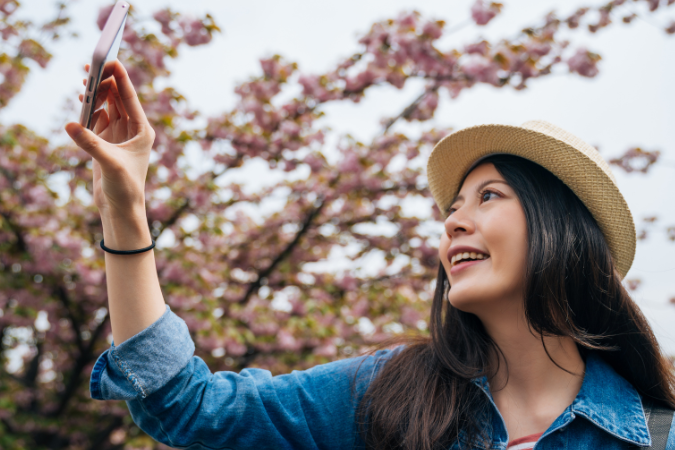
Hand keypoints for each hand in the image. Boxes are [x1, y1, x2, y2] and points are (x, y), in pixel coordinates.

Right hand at [65, 60, 154, 220]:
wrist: (121, 208)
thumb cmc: (125, 187)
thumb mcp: (109, 163)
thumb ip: (90, 143)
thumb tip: (70, 124)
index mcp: (142, 130)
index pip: (130, 99)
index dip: (121, 79)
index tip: (112, 60)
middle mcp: (132, 130)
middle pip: (118, 98)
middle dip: (105, 82)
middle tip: (90, 67)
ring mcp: (118, 135)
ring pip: (107, 106)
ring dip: (96, 94)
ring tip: (85, 79)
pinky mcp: (105, 142)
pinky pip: (97, 118)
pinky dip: (89, 108)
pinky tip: (81, 100)